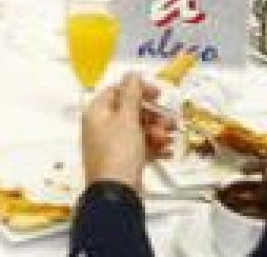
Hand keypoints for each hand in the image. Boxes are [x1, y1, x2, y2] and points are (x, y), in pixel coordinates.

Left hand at [81, 73, 167, 190]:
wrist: (116, 194)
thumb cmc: (119, 151)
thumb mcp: (127, 118)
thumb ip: (131, 94)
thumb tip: (131, 73)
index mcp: (96, 112)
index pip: (116, 91)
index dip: (138, 90)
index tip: (158, 94)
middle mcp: (100, 126)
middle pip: (129, 111)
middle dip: (152, 114)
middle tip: (169, 119)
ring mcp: (110, 145)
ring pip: (136, 129)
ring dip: (155, 129)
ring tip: (169, 135)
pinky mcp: (122, 161)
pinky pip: (139, 147)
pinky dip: (153, 145)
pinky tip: (167, 149)